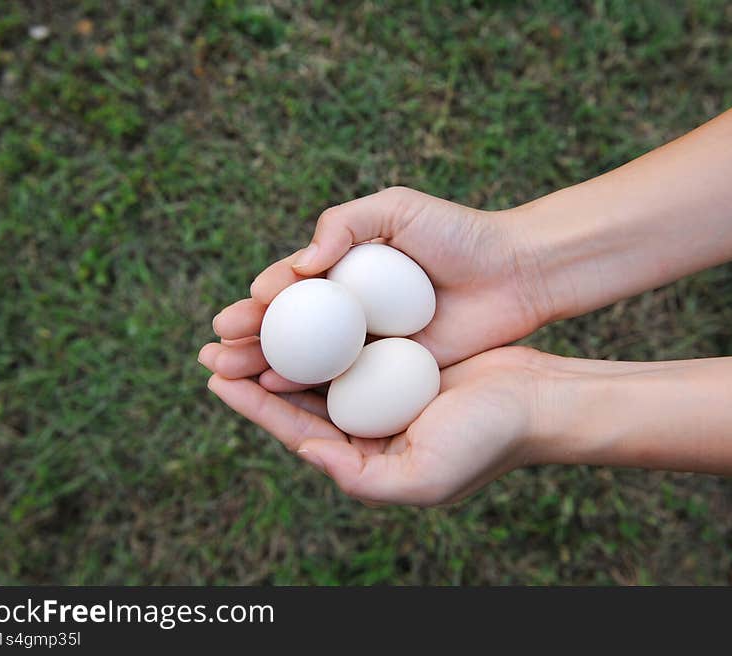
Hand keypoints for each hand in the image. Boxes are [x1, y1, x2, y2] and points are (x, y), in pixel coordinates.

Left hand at [197, 345, 563, 505]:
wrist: (541, 400)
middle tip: (213, 346)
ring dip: (281, 343)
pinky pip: (353, 337)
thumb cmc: (487, 440)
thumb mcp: (422, 478)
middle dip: (254, 370)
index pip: (297, 431)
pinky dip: (324, 324)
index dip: (254, 406)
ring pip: (320, 363)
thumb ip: (358, 476)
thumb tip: (305, 452)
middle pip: (299, 395)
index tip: (216, 380)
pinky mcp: (402, 355)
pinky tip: (300, 301)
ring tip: (241, 323)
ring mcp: (385, 388)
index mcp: (366, 456)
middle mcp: (369, 423)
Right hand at [226, 186, 550, 366]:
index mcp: (349, 267)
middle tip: (216, 348)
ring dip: (264, 364)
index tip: (242, 310)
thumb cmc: (458, 234)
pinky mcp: (391, 369)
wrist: (515, 272)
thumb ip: (343, 224)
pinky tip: (276, 387)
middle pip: (291, 325)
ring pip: (308, 356)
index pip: (294, 285)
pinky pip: (342, 379)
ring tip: (227, 372)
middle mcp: (353, 307)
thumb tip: (300, 265)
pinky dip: (306, 384)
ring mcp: (370, 341)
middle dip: (249, 336)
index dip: (264, 299)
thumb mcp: (396, 209)